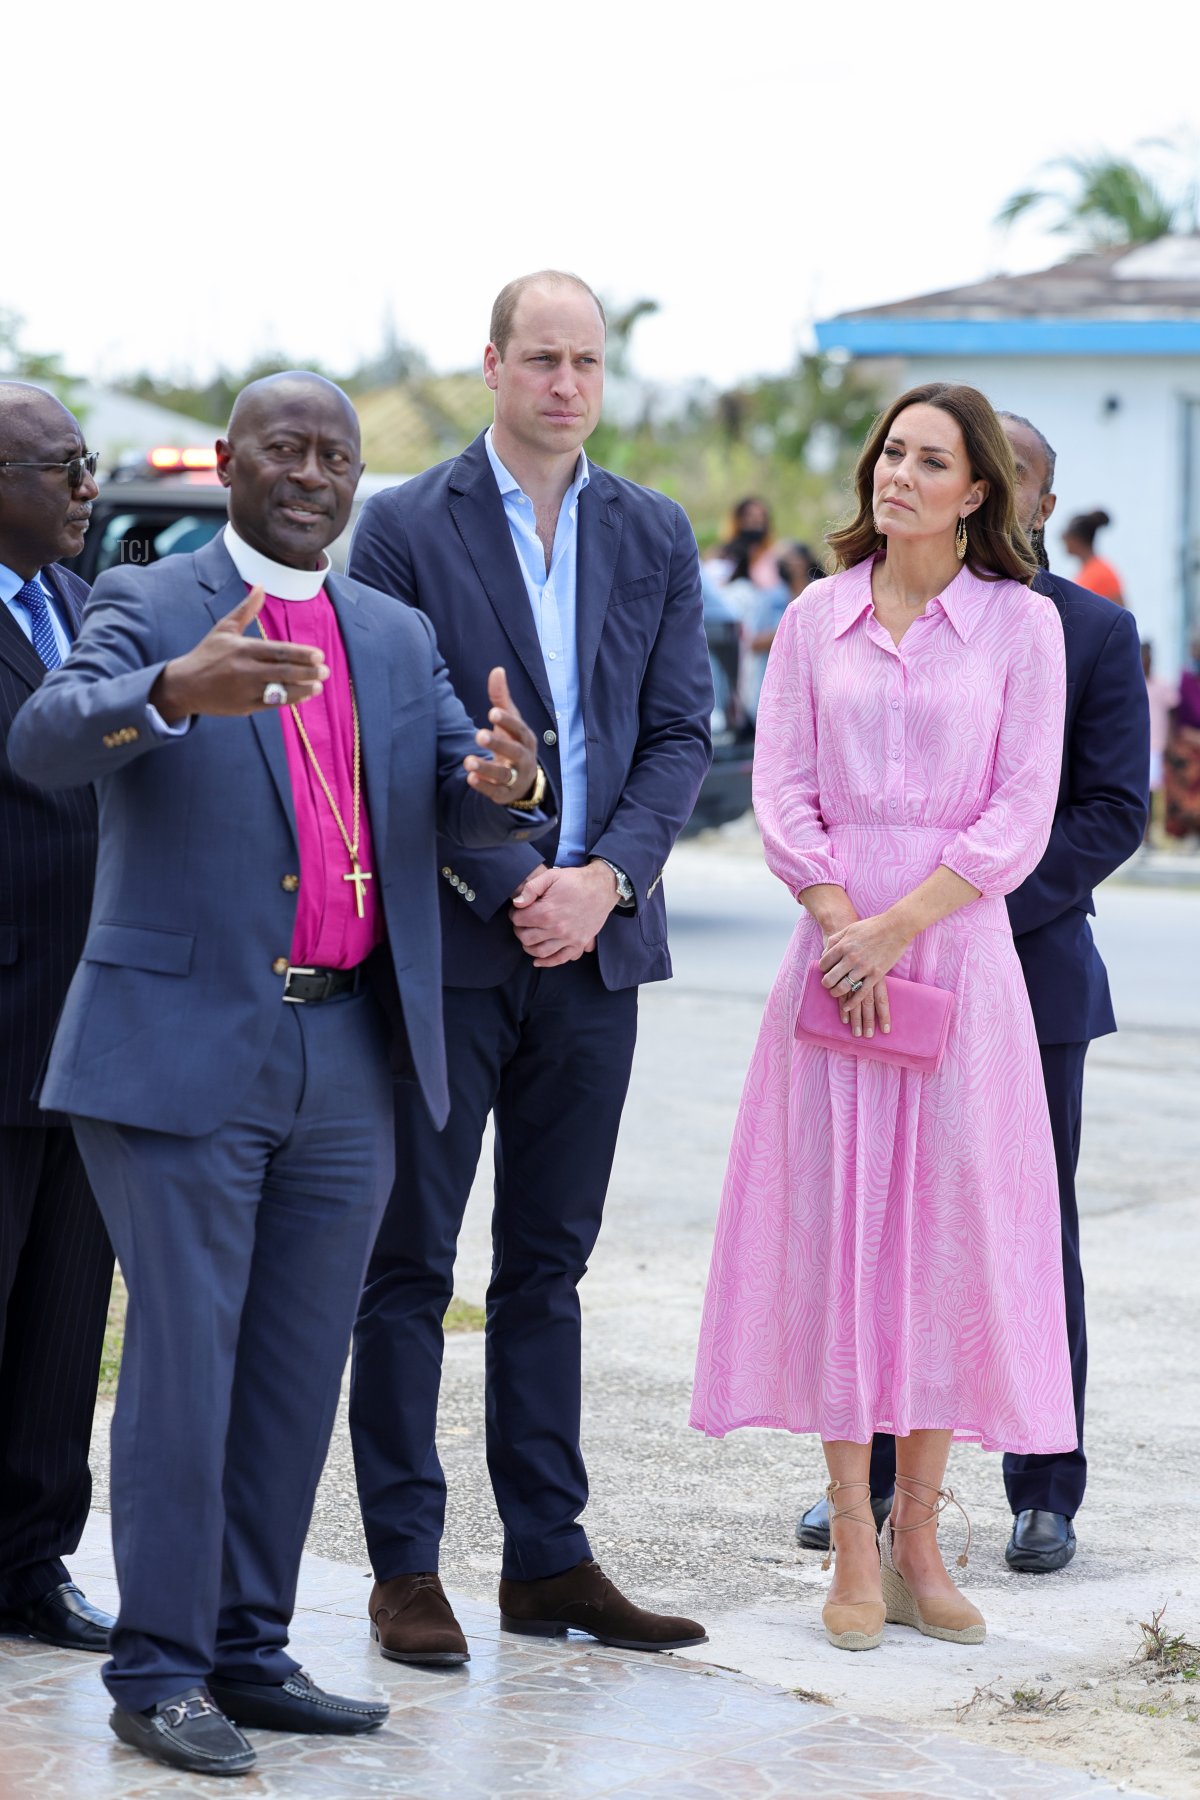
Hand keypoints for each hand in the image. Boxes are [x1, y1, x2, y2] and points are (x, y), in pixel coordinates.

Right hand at [150, 586, 329, 722]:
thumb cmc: (207, 654)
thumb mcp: (224, 628)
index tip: (319, 655)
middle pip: (284, 671)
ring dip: (303, 689)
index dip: (301, 654)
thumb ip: (246, 609)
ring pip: (281, 691)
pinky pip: (273, 704)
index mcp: (243, 649)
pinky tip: (303, 695)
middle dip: (308, 672)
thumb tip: (260, 586)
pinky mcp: (246, 707)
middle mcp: (246, 670)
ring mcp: (246, 690)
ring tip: (318, 686)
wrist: (185, 686)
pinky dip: (290, 700)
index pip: (279, 651)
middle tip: (326, 671)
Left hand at [464, 667, 538, 804]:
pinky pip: (496, 792)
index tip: (492, 712)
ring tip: (467, 762)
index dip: (508, 721)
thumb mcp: (508, 721)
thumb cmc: (513, 742)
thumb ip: (501, 697)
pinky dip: (484, 787)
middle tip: (478, 735)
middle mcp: (524, 758)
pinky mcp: (505, 794)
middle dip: (498, 744)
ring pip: (504, 774)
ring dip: (486, 768)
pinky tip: (470, 779)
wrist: (523, 780)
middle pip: (514, 751)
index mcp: (525, 738)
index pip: (519, 728)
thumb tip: (497, 669)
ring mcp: (516, 777)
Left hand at [508, 862, 617, 966]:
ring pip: (539, 951)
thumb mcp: (551, 876)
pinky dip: (547, 962)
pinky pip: (560, 959)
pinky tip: (538, 961)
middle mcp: (556, 928)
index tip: (519, 910)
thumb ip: (531, 888)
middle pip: (526, 937)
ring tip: (528, 937)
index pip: (518, 920)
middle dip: (520, 929)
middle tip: (522, 922)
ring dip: (529, 946)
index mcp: (546, 912)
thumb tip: (517, 903)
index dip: (515, 914)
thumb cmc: (575, 881)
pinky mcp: (578, 943)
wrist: (601, 887)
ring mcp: (568, 938)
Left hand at [818, 910, 913, 1039]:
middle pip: (830, 978)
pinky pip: (861, 993)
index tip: (825, 971)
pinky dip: (852, 1002)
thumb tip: (825, 953)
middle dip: (826, 983)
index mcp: (843, 946)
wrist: (896, 927)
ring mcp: (864, 968)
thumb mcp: (850, 928)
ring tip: (835, 992)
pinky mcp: (876, 975)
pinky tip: (846, 1007)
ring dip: (836, 993)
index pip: (824, 963)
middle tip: (827, 984)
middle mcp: (851, 958)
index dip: (822, 969)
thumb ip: (836, 940)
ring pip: (843, 987)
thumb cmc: (872, 926)